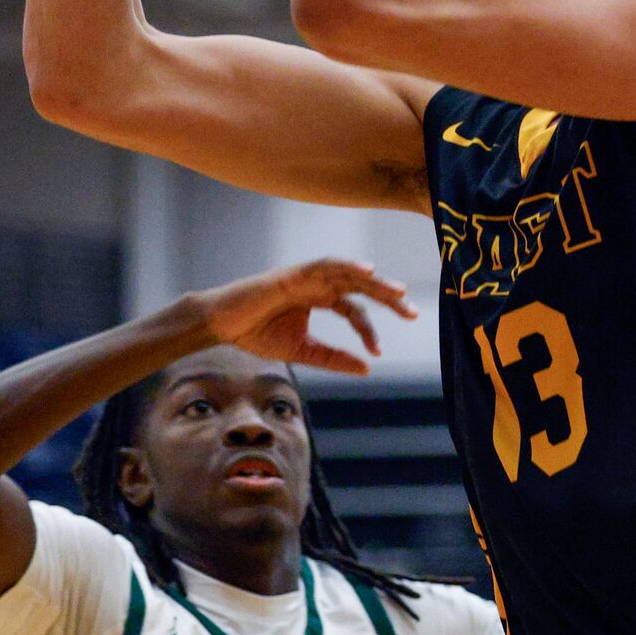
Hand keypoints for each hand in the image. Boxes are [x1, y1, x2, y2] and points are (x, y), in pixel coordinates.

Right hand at [194, 258, 415, 376]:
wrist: (223, 326)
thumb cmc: (258, 334)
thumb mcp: (303, 352)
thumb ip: (334, 358)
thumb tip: (368, 369)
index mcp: (321, 299)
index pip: (355, 309)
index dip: (369, 330)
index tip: (377, 352)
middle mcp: (318, 284)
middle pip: (360, 287)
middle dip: (387, 297)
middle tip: (412, 312)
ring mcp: (307, 276)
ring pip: (348, 274)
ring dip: (374, 281)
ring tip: (398, 292)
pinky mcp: (294, 273)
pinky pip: (325, 265)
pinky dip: (346, 265)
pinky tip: (367, 271)